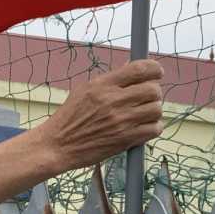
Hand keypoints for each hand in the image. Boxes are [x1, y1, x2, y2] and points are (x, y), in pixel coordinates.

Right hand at [35, 60, 164, 172]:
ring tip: (144, 113)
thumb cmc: (69, 117)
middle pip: (153, 90)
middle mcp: (113, 101)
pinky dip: (153, 127)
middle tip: (147, 97)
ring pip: (156, 109)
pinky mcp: (125, 139)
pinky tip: (143, 127)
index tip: (157, 72)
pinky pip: (154, 129)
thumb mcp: (84, 90)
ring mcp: (121, 121)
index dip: (154, 68)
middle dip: (154, 92)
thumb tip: (132, 68)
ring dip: (154, 111)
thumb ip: (110, 80)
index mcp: (102, 85)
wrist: (58, 145)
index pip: (139, 69)